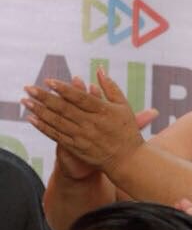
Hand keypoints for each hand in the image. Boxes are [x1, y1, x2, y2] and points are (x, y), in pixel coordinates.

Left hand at [22, 68, 144, 174]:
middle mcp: (91, 124)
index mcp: (103, 111)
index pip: (80, 98)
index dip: (64, 89)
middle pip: (64, 109)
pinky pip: (56, 136)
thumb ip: (110, 87)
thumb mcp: (123, 106)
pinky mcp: (76, 147)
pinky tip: (32, 119)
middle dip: (45, 98)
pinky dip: (43, 127)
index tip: (49, 81)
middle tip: (29, 88)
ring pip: (57, 122)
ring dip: (39, 111)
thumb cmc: (126, 130)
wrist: (127, 160)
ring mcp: (82, 137)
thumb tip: (99, 68)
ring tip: (25, 101)